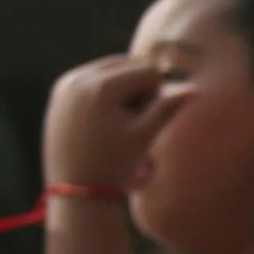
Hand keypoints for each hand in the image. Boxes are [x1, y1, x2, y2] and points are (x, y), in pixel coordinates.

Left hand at [44, 58, 185, 191]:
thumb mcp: (145, 134)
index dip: (155, 94)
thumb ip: (168, 106)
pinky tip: (101, 119)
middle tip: (131, 119)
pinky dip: (103, 91)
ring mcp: (65, 85)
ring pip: (110, 69)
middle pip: (127, 63)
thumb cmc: (114, 163)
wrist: (76, 189)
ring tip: (117, 120)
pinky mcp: (58, 94)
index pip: (148, 70)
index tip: (143, 121)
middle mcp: (79, 78)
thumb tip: (195, 89)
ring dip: (121, 87)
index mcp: (102, 86)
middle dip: (137, 86)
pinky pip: (90, 78)